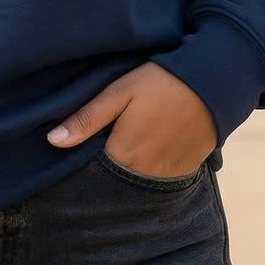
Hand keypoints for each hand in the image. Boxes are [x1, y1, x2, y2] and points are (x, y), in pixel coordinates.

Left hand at [48, 62, 216, 179]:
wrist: (212, 83)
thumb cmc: (160, 82)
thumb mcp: (118, 93)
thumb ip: (87, 118)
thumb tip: (52, 141)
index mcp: (123, 155)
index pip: (93, 173)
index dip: (84, 163)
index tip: (79, 150)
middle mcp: (145, 175)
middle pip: (115, 180)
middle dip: (105, 169)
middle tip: (104, 142)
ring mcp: (167, 176)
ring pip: (137, 182)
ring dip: (128, 170)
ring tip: (127, 143)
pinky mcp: (185, 172)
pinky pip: (159, 180)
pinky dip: (150, 170)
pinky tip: (148, 147)